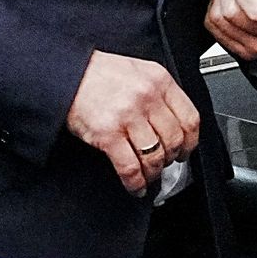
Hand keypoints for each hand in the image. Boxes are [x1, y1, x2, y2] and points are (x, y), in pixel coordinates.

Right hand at [65, 51, 199, 195]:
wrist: (66, 74)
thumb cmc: (98, 73)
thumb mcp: (138, 71)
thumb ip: (158, 92)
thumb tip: (174, 123)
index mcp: (159, 80)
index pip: (190, 118)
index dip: (190, 142)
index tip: (185, 150)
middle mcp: (147, 97)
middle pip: (174, 140)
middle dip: (170, 159)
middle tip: (164, 164)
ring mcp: (128, 116)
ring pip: (154, 157)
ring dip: (153, 173)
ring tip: (148, 176)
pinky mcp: (108, 134)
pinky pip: (130, 168)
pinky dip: (135, 183)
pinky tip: (135, 186)